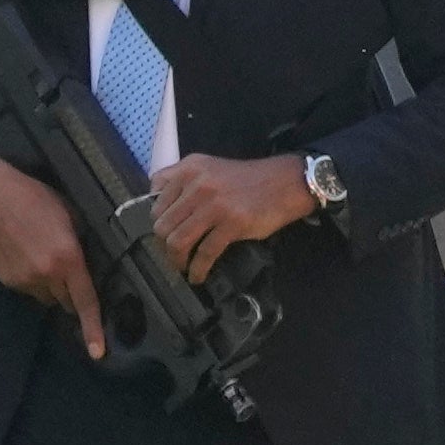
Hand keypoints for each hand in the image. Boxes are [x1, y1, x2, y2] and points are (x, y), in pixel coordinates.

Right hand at [0, 156, 100, 359]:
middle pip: (68, 302)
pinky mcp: (6, 281)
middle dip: (75, 295)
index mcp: (68, 259)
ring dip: (54, 287)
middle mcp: (45, 276)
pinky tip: (31, 257)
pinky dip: (36, 281)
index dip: (93, 328)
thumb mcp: (72, 217)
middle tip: (75, 275)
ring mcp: (23, 281)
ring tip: (49, 258)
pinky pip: (30, 290)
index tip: (98, 352)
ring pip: (48, 297)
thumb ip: (82, 246)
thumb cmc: (37, 200)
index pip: (85, 300)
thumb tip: (91, 265)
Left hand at [149, 151, 315, 281]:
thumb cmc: (249, 179)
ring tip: (182, 266)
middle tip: (174, 252)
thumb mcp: (212, 169)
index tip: (166, 232)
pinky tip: (198, 275)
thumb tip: (163, 214)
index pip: (155, 200)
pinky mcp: (232, 223)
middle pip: (162, 225)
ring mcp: (215, 204)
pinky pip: (205, 252)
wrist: (288, 182)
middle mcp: (198, 184)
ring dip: (176, 260)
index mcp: (190, 168)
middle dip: (164, 244)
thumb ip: (185, 184)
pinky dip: (197, 269)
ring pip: (178, 241)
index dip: (158, 221)